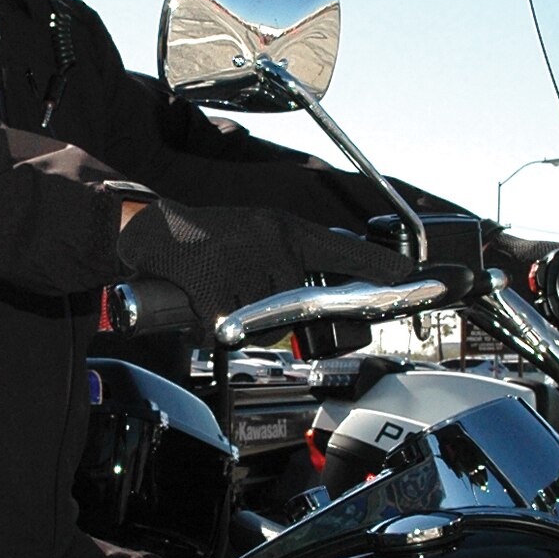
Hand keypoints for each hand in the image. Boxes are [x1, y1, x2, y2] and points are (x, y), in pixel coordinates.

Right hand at [118, 200, 413, 324]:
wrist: (153, 231)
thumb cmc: (208, 237)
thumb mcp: (258, 233)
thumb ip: (288, 259)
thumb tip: (318, 299)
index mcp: (285, 229)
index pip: (340, 250)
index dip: (374, 265)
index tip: (406, 275)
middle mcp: (270, 241)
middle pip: (295, 305)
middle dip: (272, 313)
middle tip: (244, 295)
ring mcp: (242, 261)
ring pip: (263, 321)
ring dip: (241, 321)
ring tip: (221, 295)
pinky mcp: (213, 284)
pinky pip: (225, 328)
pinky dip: (210, 327)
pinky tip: (201, 307)